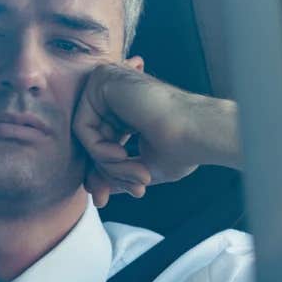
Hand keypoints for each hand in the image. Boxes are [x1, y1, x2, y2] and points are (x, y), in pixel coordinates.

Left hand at [73, 62, 239, 207]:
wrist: (199, 133)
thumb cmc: (183, 148)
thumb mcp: (143, 167)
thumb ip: (117, 172)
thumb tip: (97, 191)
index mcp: (126, 109)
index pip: (99, 143)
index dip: (101, 174)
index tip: (105, 200)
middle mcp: (115, 94)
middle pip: (90, 141)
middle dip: (105, 173)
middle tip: (133, 191)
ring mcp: (107, 84)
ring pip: (85, 137)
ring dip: (108, 166)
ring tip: (140, 176)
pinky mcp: (101, 80)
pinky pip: (82, 127)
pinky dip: (99, 150)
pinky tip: (123, 155)